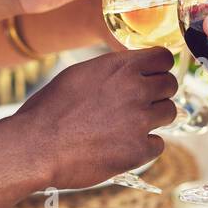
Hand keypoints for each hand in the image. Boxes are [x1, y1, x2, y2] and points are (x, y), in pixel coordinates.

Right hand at [10, 47, 175, 188]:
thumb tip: (132, 71)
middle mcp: (135, 89)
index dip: (159, 68)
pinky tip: (122, 146)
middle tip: (139, 104)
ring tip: (128, 126)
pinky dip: (144, 147)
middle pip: (170, 85)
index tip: (153, 76)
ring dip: (153, 119)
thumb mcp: (79, 75)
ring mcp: (140, 120)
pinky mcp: (139, 149)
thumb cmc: (49, 110)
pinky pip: (158, 144)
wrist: (36, 146)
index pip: (163, 57)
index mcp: (119, 67)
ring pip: (169, 113)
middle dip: (158, 94)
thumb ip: (111, 71)